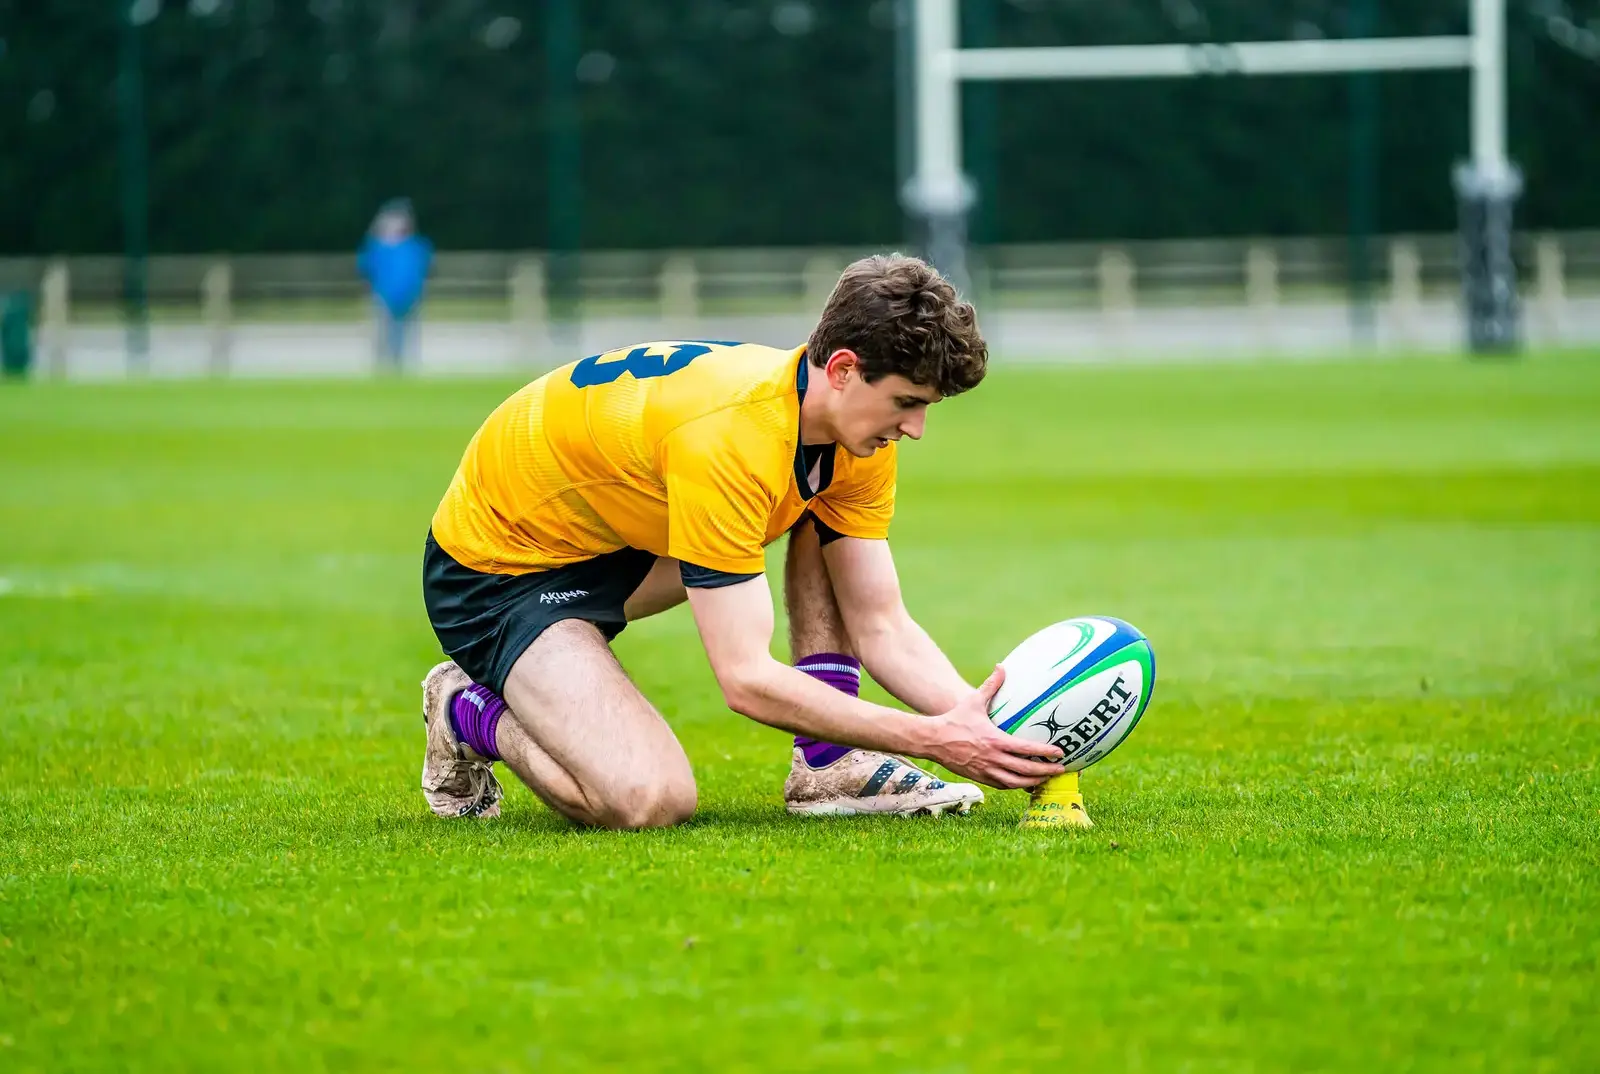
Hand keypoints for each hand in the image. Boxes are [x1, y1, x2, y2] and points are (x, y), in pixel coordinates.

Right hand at [920, 666, 1065, 789]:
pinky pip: (1002, 785)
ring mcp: (986, 770)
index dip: (1045, 752)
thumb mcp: (974, 701)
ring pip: (1015, 782)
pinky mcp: (980, 777)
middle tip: (1061, 770)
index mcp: (995, 740)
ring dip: (1033, 781)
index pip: (1026, 749)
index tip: (1060, 753)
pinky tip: (1023, 782)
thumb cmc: (955, 719)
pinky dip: (1015, 785)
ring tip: (1046, 778)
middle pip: (1025, 770)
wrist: (933, 739)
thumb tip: (1001, 666)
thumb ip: (991, 685)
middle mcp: (993, 758)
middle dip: (1046, 771)